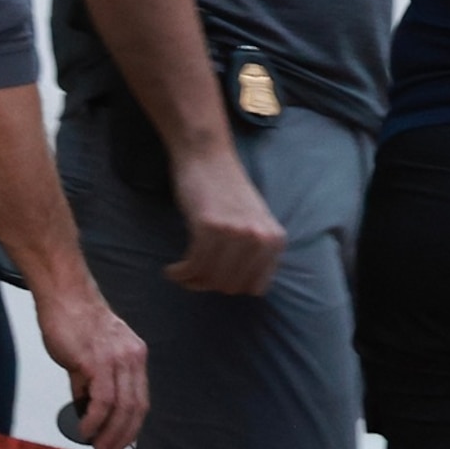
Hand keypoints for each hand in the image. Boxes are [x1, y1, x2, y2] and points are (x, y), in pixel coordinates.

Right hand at [35, 288, 147, 448]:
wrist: (64, 296)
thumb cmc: (75, 322)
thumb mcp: (94, 354)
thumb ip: (93, 381)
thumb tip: (87, 409)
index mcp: (135, 356)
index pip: (141, 400)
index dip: (132, 427)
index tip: (122, 444)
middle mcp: (132, 358)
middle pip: (136, 408)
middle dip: (123, 436)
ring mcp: (116, 359)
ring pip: (121, 408)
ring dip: (109, 433)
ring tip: (96, 446)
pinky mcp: (96, 361)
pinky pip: (102, 401)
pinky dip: (94, 420)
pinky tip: (84, 429)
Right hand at [163, 143, 287, 296]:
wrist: (208, 158)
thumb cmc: (228, 193)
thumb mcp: (255, 224)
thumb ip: (256, 254)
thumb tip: (238, 290)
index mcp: (276, 241)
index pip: (256, 287)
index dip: (233, 286)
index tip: (215, 279)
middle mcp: (260, 238)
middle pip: (232, 286)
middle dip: (209, 285)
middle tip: (193, 276)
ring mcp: (236, 233)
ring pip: (211, 279)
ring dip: (192, 281)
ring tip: (181, 274)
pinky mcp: (210, 227)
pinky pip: (194, 266)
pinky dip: (180, 273)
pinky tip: (173, 269)